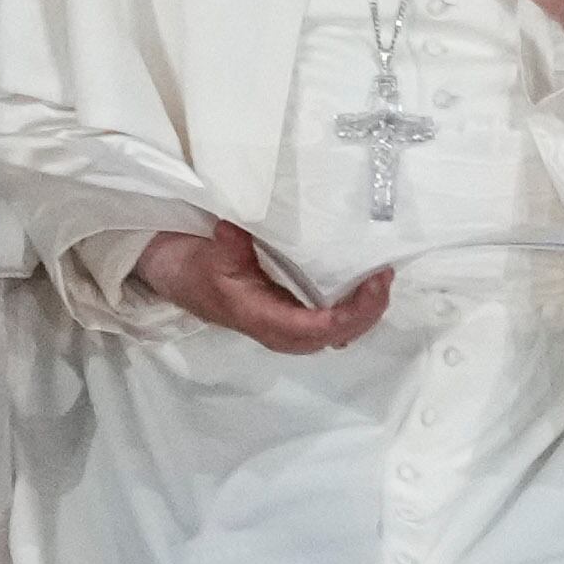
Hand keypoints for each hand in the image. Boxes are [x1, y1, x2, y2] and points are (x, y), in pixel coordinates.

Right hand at [133, 223, 390, 353]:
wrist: (177, 275)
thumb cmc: (196, 267)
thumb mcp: (209, 255)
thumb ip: (228, 246)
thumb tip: (236, 230)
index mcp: (264, 320)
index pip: (318, 328)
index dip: (353, 312)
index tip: (375, 282)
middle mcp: (283, 330)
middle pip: (338, 334)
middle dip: (369, 310)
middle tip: (386, 274)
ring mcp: (291, 324)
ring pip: (340, 330)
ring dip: (366, 308)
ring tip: (383, 276)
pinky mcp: (296, 313)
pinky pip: (333, 317)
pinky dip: (355, 303)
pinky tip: (367, 279)